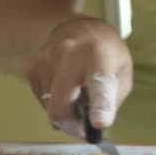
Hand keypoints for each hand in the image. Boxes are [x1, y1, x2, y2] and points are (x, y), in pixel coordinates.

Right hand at [25, 17, 132, 137]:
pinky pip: (42, 100)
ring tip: (76, 96)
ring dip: (64, 111)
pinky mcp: (32, 67)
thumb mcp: (123, 73)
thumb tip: (95, 125)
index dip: (100, 107)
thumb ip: (112, 100)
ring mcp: (46, 60)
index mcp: (99, 56)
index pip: (98, 84)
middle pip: (60, 107)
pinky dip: (54, 102)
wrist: (79, 27)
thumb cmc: (105, 53)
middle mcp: (69, 54)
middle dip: (71, 126)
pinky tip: (64, 87)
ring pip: (50, 107)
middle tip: (82, 128)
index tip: (99, 123)